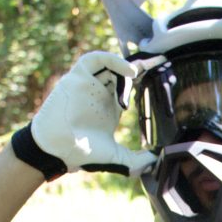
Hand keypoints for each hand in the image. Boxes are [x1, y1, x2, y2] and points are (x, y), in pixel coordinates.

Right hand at [11, 51, 156, 179]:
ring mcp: (89, 84)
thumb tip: (156, 161)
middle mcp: (100, 94)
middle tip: (157, 67)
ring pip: (110, 65)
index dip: (144, 80)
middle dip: (139, 70)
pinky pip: (96, 60)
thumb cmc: (83, 153)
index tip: (163, 73)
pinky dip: (113, 60)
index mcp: (109, 109)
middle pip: (121, 74)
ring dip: (126, 68)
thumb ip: (137, 161)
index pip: (128, 89)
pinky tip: (130, 71)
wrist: (59, 148)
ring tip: (139, 74)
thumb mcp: (116, 157)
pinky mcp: (78, 77)